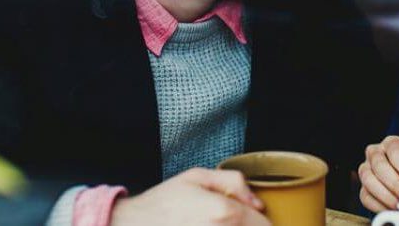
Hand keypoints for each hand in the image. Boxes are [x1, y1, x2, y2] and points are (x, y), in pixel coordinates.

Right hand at [110, 167, 269, 225]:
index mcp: (224, 212)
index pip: (265, 225)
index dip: (262, 220)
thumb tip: (257, 203)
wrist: (133, 225)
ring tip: (215, 223)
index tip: (254, 215)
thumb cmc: (163, 202)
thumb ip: (233, 182)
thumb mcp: (197, 176)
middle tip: (237, 219)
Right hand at [358, 136, 398, 211]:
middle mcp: (376, 153)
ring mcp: (366, 170)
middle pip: (379, 164)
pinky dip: (378, 205)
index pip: (396, 150)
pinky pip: (365, 195)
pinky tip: (391, 210)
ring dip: (385, 194)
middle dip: (395, 182)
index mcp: (393, 144)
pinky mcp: (363, 188)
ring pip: (368, 178)